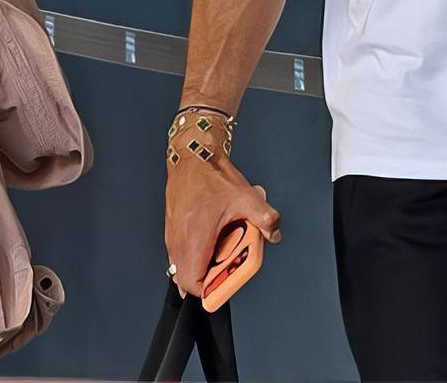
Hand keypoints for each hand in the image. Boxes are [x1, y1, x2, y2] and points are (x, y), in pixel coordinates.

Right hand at [164, 151, 281, 298]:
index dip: (210, 290)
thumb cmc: (212, 176)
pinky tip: (213, 237)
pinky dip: (196, 253)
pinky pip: (180, 253)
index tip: (224, 283)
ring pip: (183, 266)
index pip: (193, 283)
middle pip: (187, 279)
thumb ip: (266, 219)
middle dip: (209, 278)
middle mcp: (179, 241)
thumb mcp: (247, 198)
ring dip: (202, 264)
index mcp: (195, 239)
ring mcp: (173, 235)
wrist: (193, 156)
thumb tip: (274, 234)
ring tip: (221, 249)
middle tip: (227, 265)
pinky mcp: (172, 229)